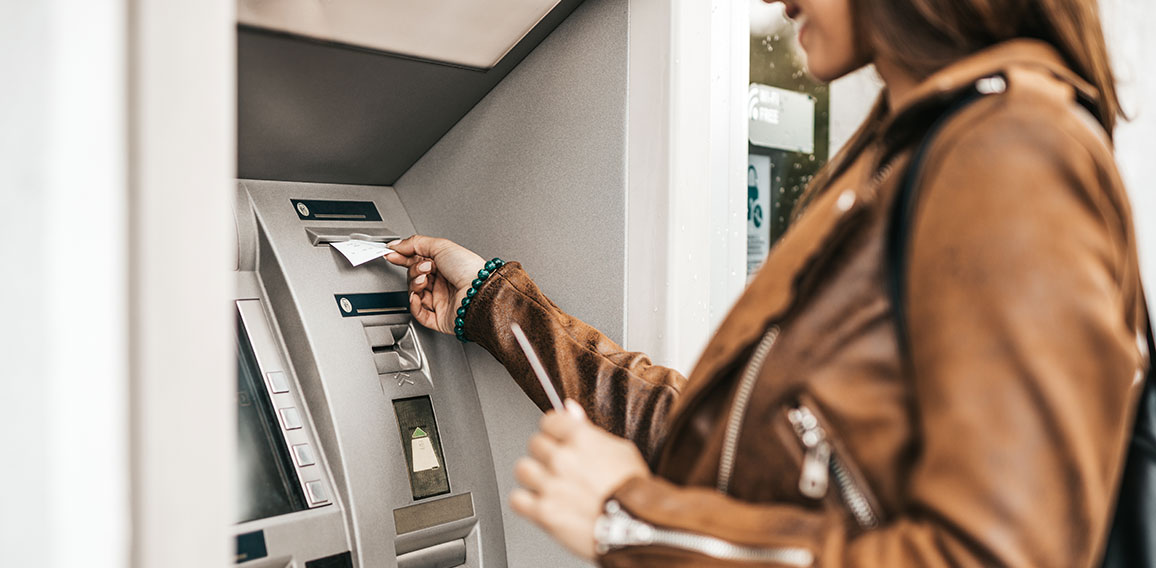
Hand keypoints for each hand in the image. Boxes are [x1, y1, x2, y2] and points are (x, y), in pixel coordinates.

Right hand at [384, 235, 485, 333]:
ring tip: (424, 280)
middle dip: (414, 271)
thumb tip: (397, 245)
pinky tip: (416, 297)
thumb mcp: (441, 246)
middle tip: (423, 267)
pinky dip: (414, 305)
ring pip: (415, 294)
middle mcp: (443, 283)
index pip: (417, 261)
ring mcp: (441, 301)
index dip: (402, 257)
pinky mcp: (440, 318)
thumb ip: (415, 243)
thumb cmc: (469, 269)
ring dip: (414, 285)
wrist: (478, 292)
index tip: (391, 254)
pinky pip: (419, 314)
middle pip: (414, 277)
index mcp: (445, 266)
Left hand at [510, 401, 650, 559]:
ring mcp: (551, 485)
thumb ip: (589, 429)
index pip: (549, 421)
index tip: (558, 438)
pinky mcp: (544, 512)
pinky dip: (526, 503)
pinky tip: (542, 503)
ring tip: (550, 485)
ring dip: (533, 476)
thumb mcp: (621, 449)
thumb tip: (569, 408)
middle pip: (534, 443)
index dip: (554, 431)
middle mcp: (562, 458)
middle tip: (561, 467)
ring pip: (522, 469)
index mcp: (580, 438)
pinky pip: (517, 500)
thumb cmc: (635, 490)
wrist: (640, 527)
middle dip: (546, 454)